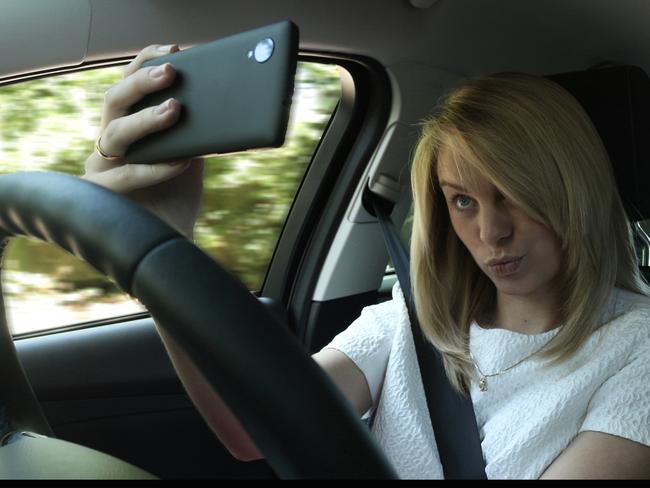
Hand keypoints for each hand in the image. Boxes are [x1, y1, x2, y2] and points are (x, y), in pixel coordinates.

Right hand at [83, 44, 203, 238]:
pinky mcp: (102, 195)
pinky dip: (154, 166)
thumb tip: (217, 103)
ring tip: (175, 110)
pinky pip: (126, 175)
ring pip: (114, 134)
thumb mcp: (190, 155)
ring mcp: (101, 168)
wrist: (172, 240)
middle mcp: (109, 144)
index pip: (127, 85)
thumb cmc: (179, 195)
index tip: (172, 50)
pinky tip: (181, 161)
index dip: (144, 64)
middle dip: (142, 82)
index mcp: (126, 127)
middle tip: (172, 72)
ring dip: (146, 120)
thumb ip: (194, 133)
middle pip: (113, 102)